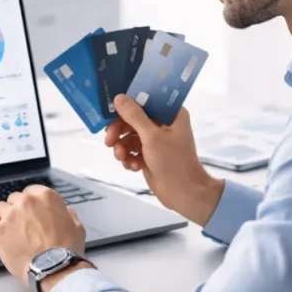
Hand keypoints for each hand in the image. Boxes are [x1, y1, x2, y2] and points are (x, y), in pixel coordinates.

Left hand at [0, 185, 86, 284]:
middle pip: (13, 200)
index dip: (28, 204)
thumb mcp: (77, 227)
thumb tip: (67, 211)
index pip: (30, 191)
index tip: (29, 213)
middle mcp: (26, 202)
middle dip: (15, 211)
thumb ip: (69, 215)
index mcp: (45, 197)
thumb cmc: (67, 250)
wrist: (56, 268)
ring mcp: (10, 216)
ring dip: (1, 219)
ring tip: (7, 234)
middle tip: (20, 227)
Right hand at [104, 94, 224, 225]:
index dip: (128, 104)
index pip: (145, 100)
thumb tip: (119, 97)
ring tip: (122, 158)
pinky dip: (129, 157)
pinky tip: (133, 167)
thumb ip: (134, 116)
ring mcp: (155, 140)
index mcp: (171, 114)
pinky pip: (131, 150)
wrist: (182, 193)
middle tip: (109, 141)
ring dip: (122, 147)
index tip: (111, 110)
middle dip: (119, 131)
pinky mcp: (149, 154)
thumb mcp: (152, 137)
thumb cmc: (173, 162)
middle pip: (132, 119)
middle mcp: (163, 124)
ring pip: (129, 136)